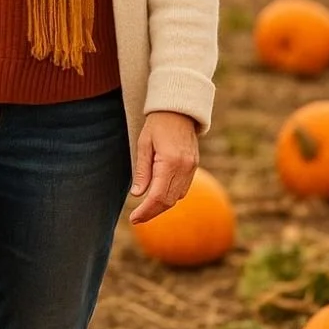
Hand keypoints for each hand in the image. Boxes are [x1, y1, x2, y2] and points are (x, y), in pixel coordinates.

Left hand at [127, 110, 198, 225]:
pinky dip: (171, 196)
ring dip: (162, 206)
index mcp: (170, 161)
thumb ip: (142, 170)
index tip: (133, 219)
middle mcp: (184, 168)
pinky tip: (159, 196)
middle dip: (152, 213)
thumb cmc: (157, 124)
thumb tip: (137, 194)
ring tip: (145, 209)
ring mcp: (192, 168)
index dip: (145, 211)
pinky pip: (183, 189)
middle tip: (137, 219)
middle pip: (168, 201)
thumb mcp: (144, 144)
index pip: (157, 196)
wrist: (179, 110)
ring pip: (177, 197)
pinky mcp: (194, 167)